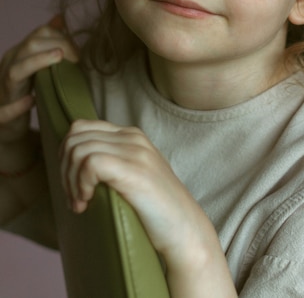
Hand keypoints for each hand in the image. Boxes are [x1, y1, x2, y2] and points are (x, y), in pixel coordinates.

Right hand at [0, 16, 78, 145]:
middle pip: (29, 47)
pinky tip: (32, 100)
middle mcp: (8, 68)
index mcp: (18, 55)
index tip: (78, 52)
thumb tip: (59, 18)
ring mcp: (3, 91)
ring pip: (14, 72)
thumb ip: (48, 42)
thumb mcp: (37, 63)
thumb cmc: (26, 91)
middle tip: (77, 57)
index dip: (62, 37)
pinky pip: (5, 111)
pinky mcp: (1, 117)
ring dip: (37, 63)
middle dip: (56, 46)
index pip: (39, 34)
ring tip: (58, 59)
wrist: (8, 125)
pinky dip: (18, 105)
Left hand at [61, 120, 209, 257]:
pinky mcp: (134, 170)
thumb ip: (111, 162)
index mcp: (130, 135)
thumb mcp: (130, 176)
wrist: (185, 229)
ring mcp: (135, 151)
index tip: (72, 185)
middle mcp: (132, 137)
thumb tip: (70, 165)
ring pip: (78, 150)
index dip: (65, 156)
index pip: (81, 127)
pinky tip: (88, 202)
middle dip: (64, 170)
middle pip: (75, 137)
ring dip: (71, 181)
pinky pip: (90, 163)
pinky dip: (81, 184)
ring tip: (81, 203)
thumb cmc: (155, 211)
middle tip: (74, 198)